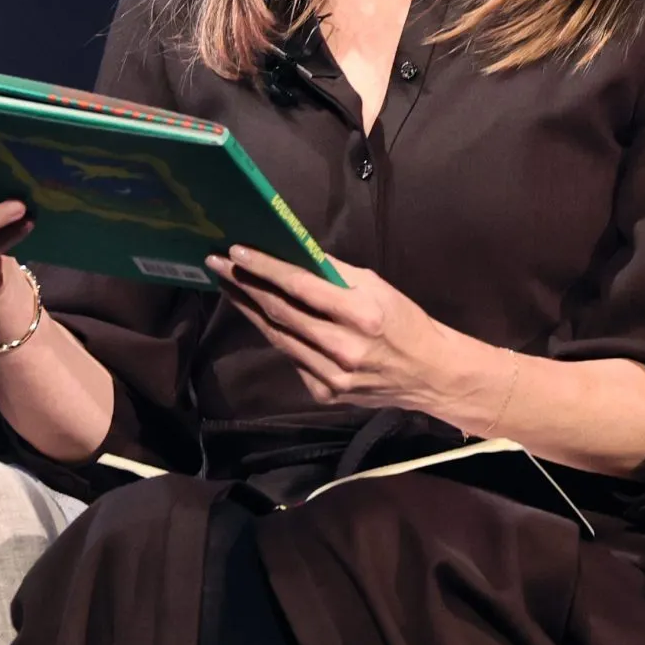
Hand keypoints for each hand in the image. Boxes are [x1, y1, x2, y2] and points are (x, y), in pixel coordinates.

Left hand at [205, 246, 455, 411]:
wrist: (428, 374)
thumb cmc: (403, 320)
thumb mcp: (376, 285)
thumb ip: (334, 273)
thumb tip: (293, 252)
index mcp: (361, 314)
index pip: (301, 286)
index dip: (265, 268)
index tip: (236, 251)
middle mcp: (344, 348)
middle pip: (281, 312)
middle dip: (244, 285)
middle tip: (216, 264)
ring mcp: (332, 376)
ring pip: (278, 337)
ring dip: (248, 309)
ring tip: (228, 285)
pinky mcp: (325, 393)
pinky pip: (291, 358)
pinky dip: (274, 334)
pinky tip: (260, 316)